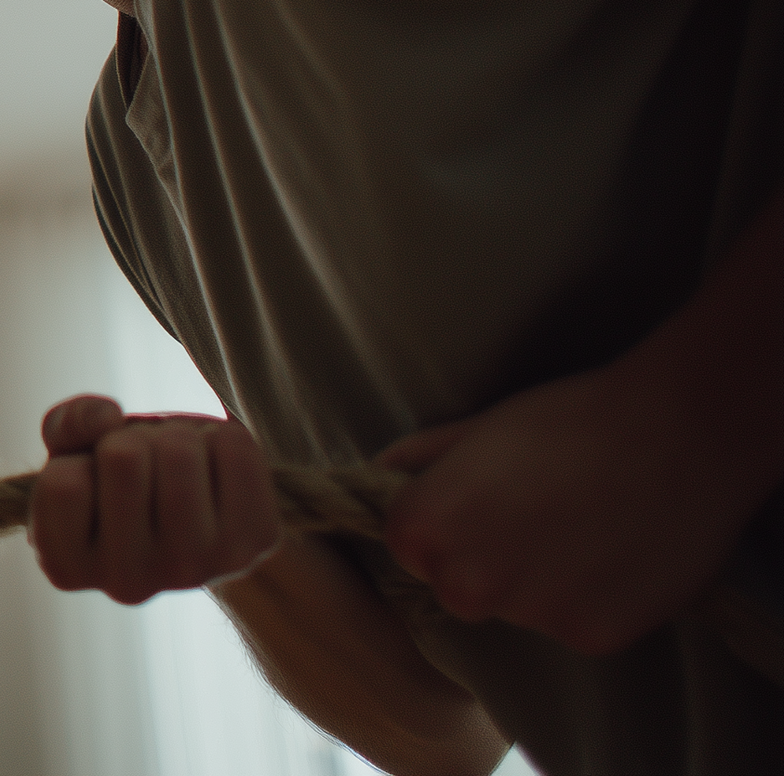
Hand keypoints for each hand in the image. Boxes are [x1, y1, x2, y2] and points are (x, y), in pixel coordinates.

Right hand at [29, 394, 281, 603]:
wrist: (195, 511)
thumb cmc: (121, 480)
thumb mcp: (75, 450)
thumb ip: (67, 424)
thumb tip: (106, 419)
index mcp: (67, 568)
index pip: (63, 486)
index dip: (78, 459)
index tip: (94, 480)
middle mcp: (128, 584)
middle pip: (123, 458)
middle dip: (130, 439)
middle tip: (142, 468)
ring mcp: (195, 569)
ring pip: (179, 451)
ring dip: (176, 437)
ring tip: (177, 468)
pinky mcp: (252, 542)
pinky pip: (233, 446)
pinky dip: (221, 438)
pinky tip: (214, 473)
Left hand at [378, 357, 765, 654]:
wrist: (677, 432)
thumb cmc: (570, 418)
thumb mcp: (477, 428)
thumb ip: (420, 460)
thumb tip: (380, 474)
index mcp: (426, 529)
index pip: (408, 549)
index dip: (445, 525)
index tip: (480, 504)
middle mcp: (466, 584)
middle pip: (458, 589)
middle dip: (485, 562)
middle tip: (536, 517)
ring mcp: (529, 617)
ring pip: (519, 609)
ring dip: (539, 583)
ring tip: (584, 529)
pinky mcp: (591, 637)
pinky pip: (574, 624)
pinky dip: (591, 599)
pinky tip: (616, 554)